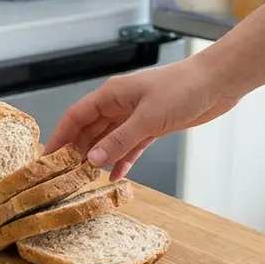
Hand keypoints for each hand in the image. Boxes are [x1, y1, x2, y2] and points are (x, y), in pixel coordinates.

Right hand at [45, 57, 240, 180]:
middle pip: (89, 130)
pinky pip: (130, 147)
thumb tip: (91, 159)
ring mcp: (135, 117)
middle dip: (76, 151)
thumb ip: (119, 140)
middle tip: (64, 176)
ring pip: (109, 141)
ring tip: (85, 180)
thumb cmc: (183, 89)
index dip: (59, 137)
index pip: (76, 117)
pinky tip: (114, 177)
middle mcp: (119, 105)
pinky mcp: (152, 127)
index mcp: (111, 95)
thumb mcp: (148, 118)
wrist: (217, 83)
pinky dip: (122, 161)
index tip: (47, 158)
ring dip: (99, 159)